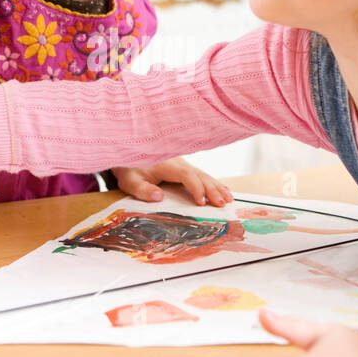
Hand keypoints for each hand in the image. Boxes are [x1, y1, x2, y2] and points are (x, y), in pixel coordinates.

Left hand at [111, 157, 232, 206]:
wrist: (128, 153)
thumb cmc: (129, 168)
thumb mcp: (130, 181)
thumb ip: (143, 189)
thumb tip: (159, 196)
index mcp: (167, 164)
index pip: (186, 175)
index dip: (195, 188)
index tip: (201, 202)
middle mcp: (178, 162)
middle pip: (199, 174)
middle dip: (212, 189)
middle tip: (222, 203)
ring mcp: (183, 164)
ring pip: (203, 174)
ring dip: (216, 186)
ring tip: (229, 199)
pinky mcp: (183, 168)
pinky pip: (201, 175)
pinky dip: (213, 183)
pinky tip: (224, 190)